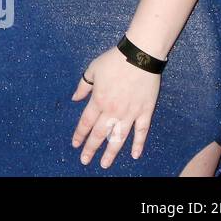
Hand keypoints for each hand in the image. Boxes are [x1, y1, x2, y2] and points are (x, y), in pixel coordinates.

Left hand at [71, 46, 160, 168]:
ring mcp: (130, 113)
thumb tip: (74, 98)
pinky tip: (135, 155)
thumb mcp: (92, 70)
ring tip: (104, 164)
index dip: (79, 135)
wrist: (139, 56)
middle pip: (99, 134)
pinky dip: (138, 144)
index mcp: (98, 100)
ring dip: (111, 152)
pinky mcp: (145, 112)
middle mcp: (113, 110)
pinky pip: (142, 131)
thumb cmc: (114, 61)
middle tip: (85, 160)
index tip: (75, 145)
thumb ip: (83, 86)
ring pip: (119, 138)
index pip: (86, 123)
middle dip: (91, 148)